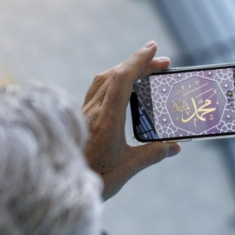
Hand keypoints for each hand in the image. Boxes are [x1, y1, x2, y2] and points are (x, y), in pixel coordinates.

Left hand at [82, 42, 180, 199]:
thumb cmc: (94, 180)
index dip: (138, 61)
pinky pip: (96, 90)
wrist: (59, 186)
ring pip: (104, 80)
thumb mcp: (128, 169)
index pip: (122, 80)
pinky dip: (112, 81)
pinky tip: (122, 89)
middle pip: (115, 75)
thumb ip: (152, 154)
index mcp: (107, 120)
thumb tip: (175, 147)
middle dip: (139, 64)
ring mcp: (85, 113)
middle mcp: (93, 111)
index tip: (153, 48)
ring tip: (144, 71)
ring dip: (125, 70)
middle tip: (162, 63)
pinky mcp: (80, 118)